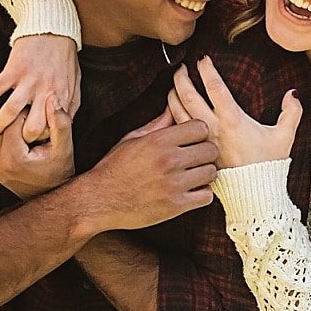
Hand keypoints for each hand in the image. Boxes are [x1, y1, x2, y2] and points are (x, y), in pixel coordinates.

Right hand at [0, 34, 80, 142]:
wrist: (54, 30)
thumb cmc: (65, 60)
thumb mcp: (74, 85)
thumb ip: (69, 107)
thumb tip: (62, 128)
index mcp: (61, 98)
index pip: (51, 130)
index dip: (41, 140)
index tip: (32, 144)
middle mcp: (45, 92)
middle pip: (32, 127)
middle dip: (20, 139)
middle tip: (12, 142)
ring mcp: (28, 81)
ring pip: (10, 112)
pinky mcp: (13, 69)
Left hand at [0, 94, 73, 198]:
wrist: (43, 193)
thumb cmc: (57, 169)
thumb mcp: (64, 148)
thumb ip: (60, 123)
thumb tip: (51, 98)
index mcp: (13, 158)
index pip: (14, 117)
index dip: (30, 113)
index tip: (39, 123)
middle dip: (16, 117)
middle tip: (30, 127)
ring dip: (5, 121)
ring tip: (21, 133)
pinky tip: (11, 136)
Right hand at [74, 116, 220, 230]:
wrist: (98, 201)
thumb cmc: (114, 168)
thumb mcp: (132, 139)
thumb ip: (158, 124)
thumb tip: (174, 105)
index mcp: (159, 140)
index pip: (201, 127)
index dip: (199, 133)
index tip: (192, 141)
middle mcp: (169, 160)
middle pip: (211, 150)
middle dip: (205, 153)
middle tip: (195, 159)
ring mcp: (174, 184)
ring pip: (211, 172)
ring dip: (204, 174)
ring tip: (193, 176)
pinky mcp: (175, 206)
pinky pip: (207, 196)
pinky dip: (202, 195)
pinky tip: (190, 192)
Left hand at [169, 57, 300, 168]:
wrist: (253, 192)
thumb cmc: (267, 164)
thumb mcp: (284, 136)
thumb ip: (291, 112)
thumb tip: (293, 94)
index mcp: (232, 119)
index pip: (214, 86)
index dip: (206, 69)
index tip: (203, 59)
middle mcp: (213, 127)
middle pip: (187, 95)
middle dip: (181, 78)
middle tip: (181, 68)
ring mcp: (201, 140)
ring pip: (177, 112)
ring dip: (173, 95)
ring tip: (174, 86)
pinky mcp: (196, 152)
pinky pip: (177, 130)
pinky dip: (171, 117)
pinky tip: (173, 112)